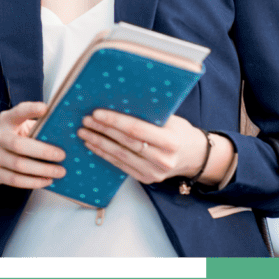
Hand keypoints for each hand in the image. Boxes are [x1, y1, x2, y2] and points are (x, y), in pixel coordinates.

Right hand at [0, 101, 65, 200]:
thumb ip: (36, 126)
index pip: (17, 112)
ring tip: (59, 172)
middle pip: (19, 145)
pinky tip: (47, 180)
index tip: (45, 108)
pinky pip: (15, 180)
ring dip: (42, 170)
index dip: (30, 109)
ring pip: (19, 165)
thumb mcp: (19, 126)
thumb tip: (64, 131)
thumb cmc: (13, 138)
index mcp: (5, 120)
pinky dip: (34, 182)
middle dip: (43, 151)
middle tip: (62, 155)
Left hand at [78, 110, 232, 185]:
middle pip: (126, 143)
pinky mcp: (146, 179)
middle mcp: (163, 159)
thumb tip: (119, 99)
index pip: (136, 129)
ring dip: (99, 143)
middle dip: (103, 130)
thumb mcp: (170, 119)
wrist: (194, 156)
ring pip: (120, 156)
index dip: (114, 121)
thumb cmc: (179, 132)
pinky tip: (93, 145)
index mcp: (170, 141)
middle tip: (85, 121)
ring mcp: (154, 172)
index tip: (96, 113)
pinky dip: (104, 155)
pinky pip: (121, 166)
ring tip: (84, 133)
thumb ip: (149, 114)